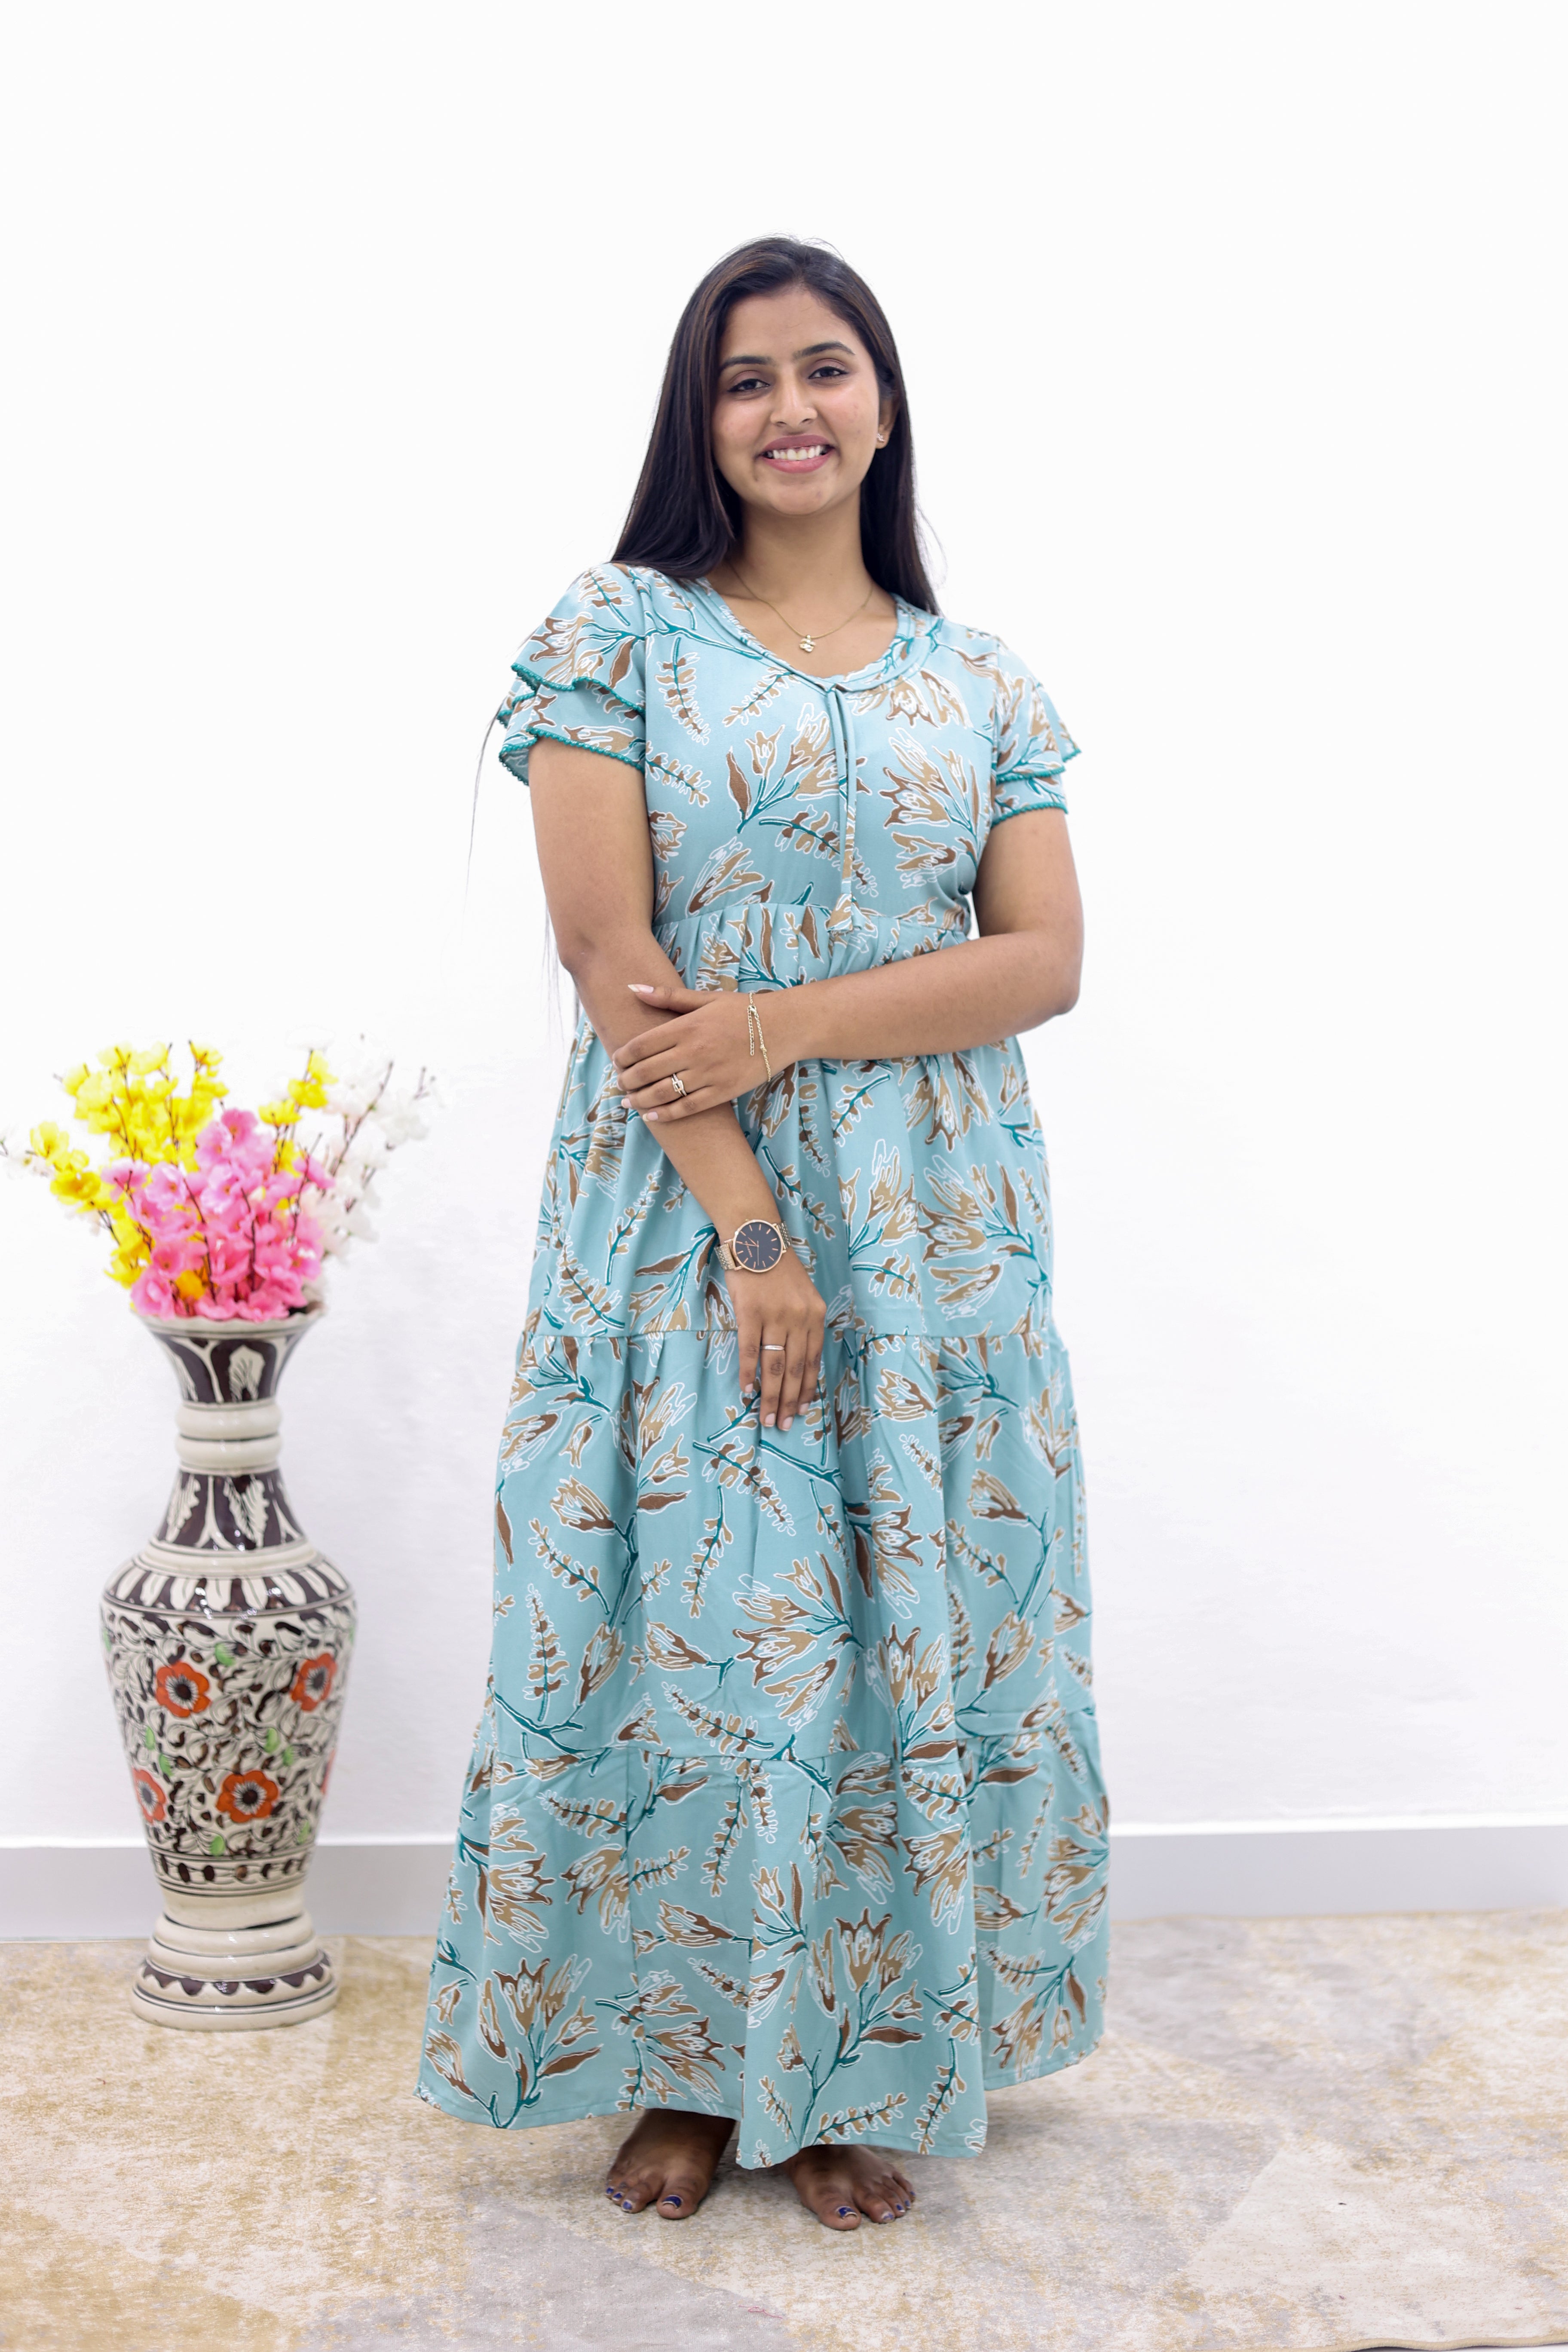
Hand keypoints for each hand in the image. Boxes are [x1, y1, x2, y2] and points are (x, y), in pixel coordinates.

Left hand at [614, 983, 791, 1122]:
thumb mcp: (706, 998)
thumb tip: (632, 987)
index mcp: (687, 1026)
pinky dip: (666, 1114)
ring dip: (640, 1099)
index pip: (641, 1045)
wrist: (784, 1027)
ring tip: (629, 1101)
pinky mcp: (723, 1091)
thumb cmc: (743, 1010)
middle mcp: (694, 1051)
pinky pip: (687, 1108)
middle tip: (620, 1083)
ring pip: (663, 1093)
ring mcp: (708, 1074)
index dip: (623, 1056)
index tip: (617, 1060)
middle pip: (647, 1071)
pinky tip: (652, 1116)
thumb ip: (667, 996)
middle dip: (627, 1080)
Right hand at [729, 1246, 824, 1431]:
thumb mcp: (803, 1293)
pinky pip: (751, 1350)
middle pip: (795, 1369)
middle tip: (783, 1425)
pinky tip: (748, 1390)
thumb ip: (804, 1323)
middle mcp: (799, 1318)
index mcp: (815, 1314)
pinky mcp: (750, 1312)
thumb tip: (798, 1360)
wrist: (756, 1238)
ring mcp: (775, 1316)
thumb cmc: (778, 1267)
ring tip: (767, 1417)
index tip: (803, 1410)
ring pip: (775, 1366)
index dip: (808, 1388)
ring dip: (771, 1395)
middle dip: (790, 1401)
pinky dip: (749, 1373)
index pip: (814, 1360)